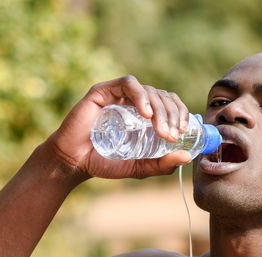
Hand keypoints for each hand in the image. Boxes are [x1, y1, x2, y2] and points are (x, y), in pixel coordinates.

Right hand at [46, 75, 192, 180]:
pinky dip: (141, 96)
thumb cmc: (105, 162)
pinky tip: (146, 114)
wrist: (75, 162)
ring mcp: (118, 94)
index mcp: (144, 114)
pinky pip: (128, 84)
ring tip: (161, 130)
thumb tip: (187, 157)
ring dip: (160, 109)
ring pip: (149, 90)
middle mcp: (134, 101)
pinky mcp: (103, 91)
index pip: (170, 103)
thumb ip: (162, 164)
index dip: (181, 113)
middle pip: (162, 96)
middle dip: (173, 114)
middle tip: (172, 134)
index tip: (184, 131)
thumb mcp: (140, 167)